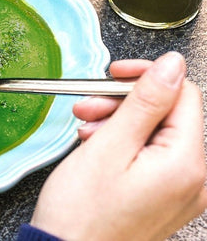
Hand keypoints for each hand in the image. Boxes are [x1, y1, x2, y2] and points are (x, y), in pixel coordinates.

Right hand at [30, 52, 206, 240]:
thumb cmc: (81, 212)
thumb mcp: (109, 145)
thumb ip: (145, 101)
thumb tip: (173, 64)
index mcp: (186, 164)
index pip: (183, 93)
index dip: (146, 76)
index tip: (113, 75)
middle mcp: (194, 179)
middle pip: (167, 112)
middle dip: (124, 101)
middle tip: (88, 104)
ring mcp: (179, 190)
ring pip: (155, 131)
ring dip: (118, 120)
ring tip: (86, 127)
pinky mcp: (163, 196)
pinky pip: (150, 154)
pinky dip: (122, 142)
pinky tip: (95, 144)